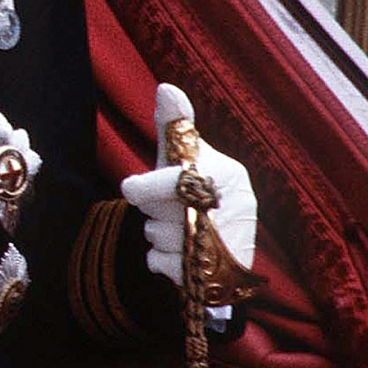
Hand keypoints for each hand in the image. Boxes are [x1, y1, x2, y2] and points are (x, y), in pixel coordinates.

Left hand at [118, 84, 257, 284]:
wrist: (216, 244)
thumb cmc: (194, 188)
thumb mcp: (183, 154)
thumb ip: (175, 125)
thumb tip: (166, 87)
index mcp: (229, 177)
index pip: (175, 182)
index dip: (145, 187)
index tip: (131, 187)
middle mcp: (236, 212)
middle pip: (166, 214)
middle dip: (155, 212)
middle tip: (167, 210)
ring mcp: (228, 248)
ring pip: (163, 240)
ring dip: (158, 235)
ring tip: (176, 229)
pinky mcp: (216, 280)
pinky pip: (163, 266)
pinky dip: (158, 260)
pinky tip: (173, 253)